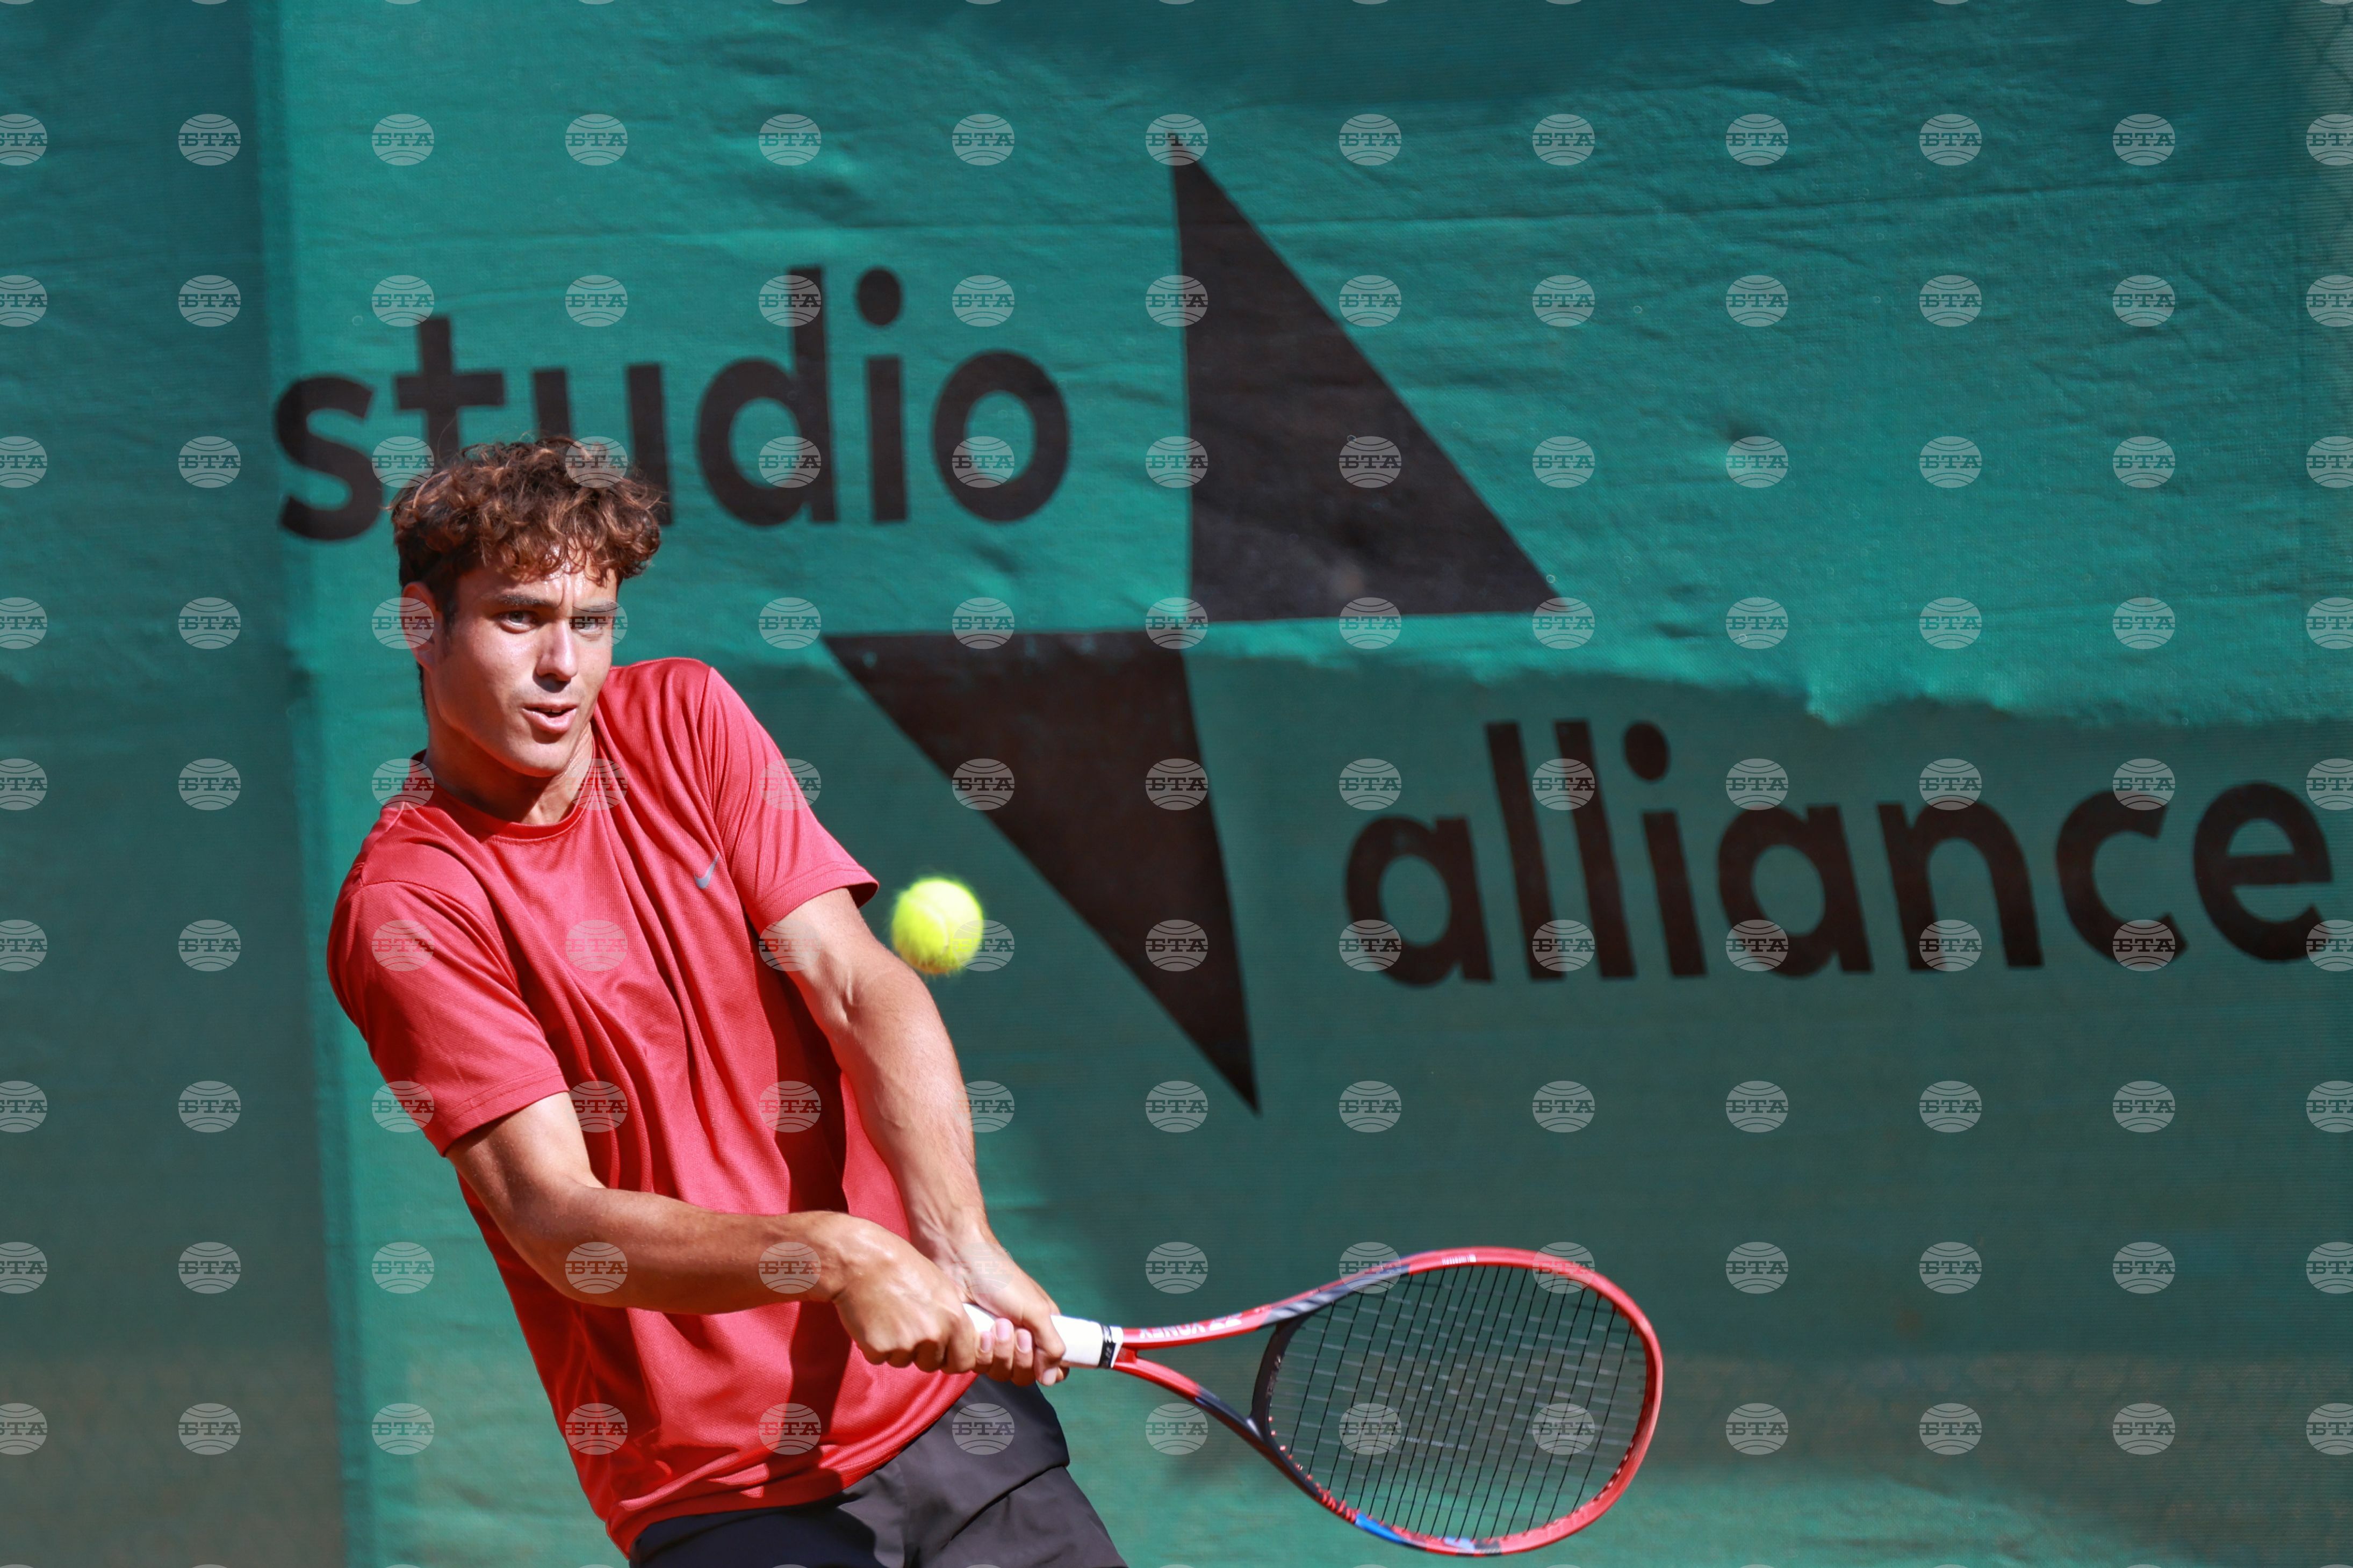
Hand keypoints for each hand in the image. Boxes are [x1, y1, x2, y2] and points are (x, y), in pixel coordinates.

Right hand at [818, 1215, 982, 1374]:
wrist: (863, 1261)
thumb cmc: (902, 1266)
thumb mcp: (941, 1286)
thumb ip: (951, 1317)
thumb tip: (959, 1339)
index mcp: (953, 1318)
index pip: (965, 1361)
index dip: (954, 1359)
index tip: (945, 1354)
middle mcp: (933, 1335)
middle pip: (933, 1364)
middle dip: (922, 1353)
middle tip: (908, 1328)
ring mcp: (906, 1344)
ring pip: (904, 1361)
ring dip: (897, 1348)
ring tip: (888, 1317)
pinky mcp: (879, 1349)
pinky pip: (880, 1358)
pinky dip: (876, 1346)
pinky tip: (873, 1321)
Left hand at [934, 1236, 1065, 1386]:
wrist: (962, 1265)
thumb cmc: (1003, 1280)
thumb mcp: (1036, 1310)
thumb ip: (1051, 1345)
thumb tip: (1053, 1379)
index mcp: (1043, 1330)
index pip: (1055, 1367)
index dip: (1050, 1369)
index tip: (1041, 1356)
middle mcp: (1020, 1341)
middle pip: (1026, 1375)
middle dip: (1022, 1357)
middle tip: (1018, 1332)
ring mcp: (996, 1345)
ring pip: (1003, 1373)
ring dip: (1001, 1352)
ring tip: (997, 1326)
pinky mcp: (974, 1346)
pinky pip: (981, 1367)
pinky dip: (982, 1353)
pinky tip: (980, 1332)